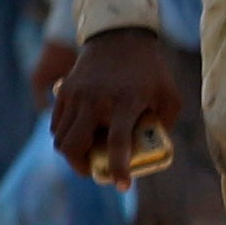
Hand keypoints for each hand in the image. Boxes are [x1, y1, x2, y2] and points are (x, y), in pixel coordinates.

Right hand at [52, 29, 179, 182]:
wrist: (120, 38)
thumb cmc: (151, 71)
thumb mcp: (169, 96)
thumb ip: (163, 125)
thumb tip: (150, 153)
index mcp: (126, 102)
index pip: (118, 142)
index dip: (119, 168)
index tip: (121, 186)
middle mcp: (96, 100)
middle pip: (73, 147)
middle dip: (82, 167)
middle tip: (96, 171)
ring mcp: (76, 96)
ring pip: (61, 139)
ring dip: (73, 153)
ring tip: (91, 152)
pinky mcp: (64, 92)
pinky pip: (56, 125)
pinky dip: (65, 137)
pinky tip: (81, 136)